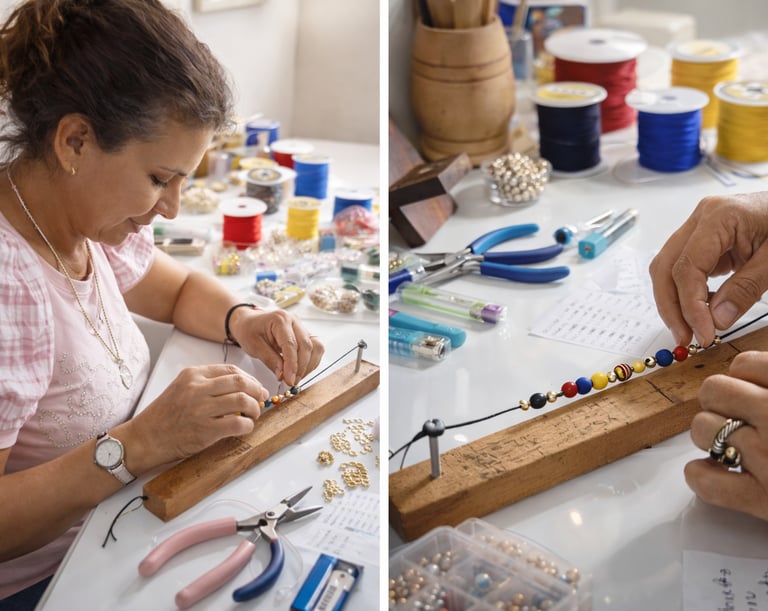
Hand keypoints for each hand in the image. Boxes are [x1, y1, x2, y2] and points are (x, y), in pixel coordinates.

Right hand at [126, 364, 268, 468]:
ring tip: (253, 415)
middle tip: (261, 399)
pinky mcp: (205, 430)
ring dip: (255, 409)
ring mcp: (201, 409)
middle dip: (257, 391)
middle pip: (240, 382)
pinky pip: (238, 424)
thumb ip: (207, 384)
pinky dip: (248, 426)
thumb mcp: (182, 388)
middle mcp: (197, 389)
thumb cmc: (165, 415)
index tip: (256, 387)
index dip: (250, 379)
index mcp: (193, 375)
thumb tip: (240, 386)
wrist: (144, 438)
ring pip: (243, 401)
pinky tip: (245, 428)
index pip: (231, 370)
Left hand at [229, 308, 323, 386]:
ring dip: (308, 366)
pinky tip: (299, 371)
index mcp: (280, 319)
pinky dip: (310, 363)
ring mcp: (302, 327)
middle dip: (301, 368)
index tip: (289, 380)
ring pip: (316, 348)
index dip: (292, 365)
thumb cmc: (249, 331)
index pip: (291, 344)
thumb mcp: (254, 346)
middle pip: (306, 346)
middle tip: (291, 382)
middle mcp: (295, 321)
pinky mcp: (306, 335)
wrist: (250, 322)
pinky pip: (316, 349)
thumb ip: (270, 359)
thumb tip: (283, 375)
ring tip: (295, 377)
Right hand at [648, 191, 767, 346]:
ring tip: (690, 329)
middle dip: (671, 307)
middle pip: (665, 268)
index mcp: (719, 217)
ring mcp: (698, 228)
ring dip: (673, 302)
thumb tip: (716, 320)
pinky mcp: (702, 240)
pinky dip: (686, 293)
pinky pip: (681, 269)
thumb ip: (746, 288)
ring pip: (666, 269)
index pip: (688, 267)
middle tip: (685, 337)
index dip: (690, 305)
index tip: (703, 333)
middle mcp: (701, 219)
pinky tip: (701, 310)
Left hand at [687, 351, 767, 520]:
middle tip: (736, 415)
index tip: (751, 388)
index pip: (745, 364)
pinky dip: (702, 475)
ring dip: (711, 435)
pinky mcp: (764, 502)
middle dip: (721, 401)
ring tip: (733, 444)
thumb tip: (752, 370)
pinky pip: (706, 481)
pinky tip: (717, 471)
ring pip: (703, 429)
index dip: (744, 377)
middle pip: (714, 390)